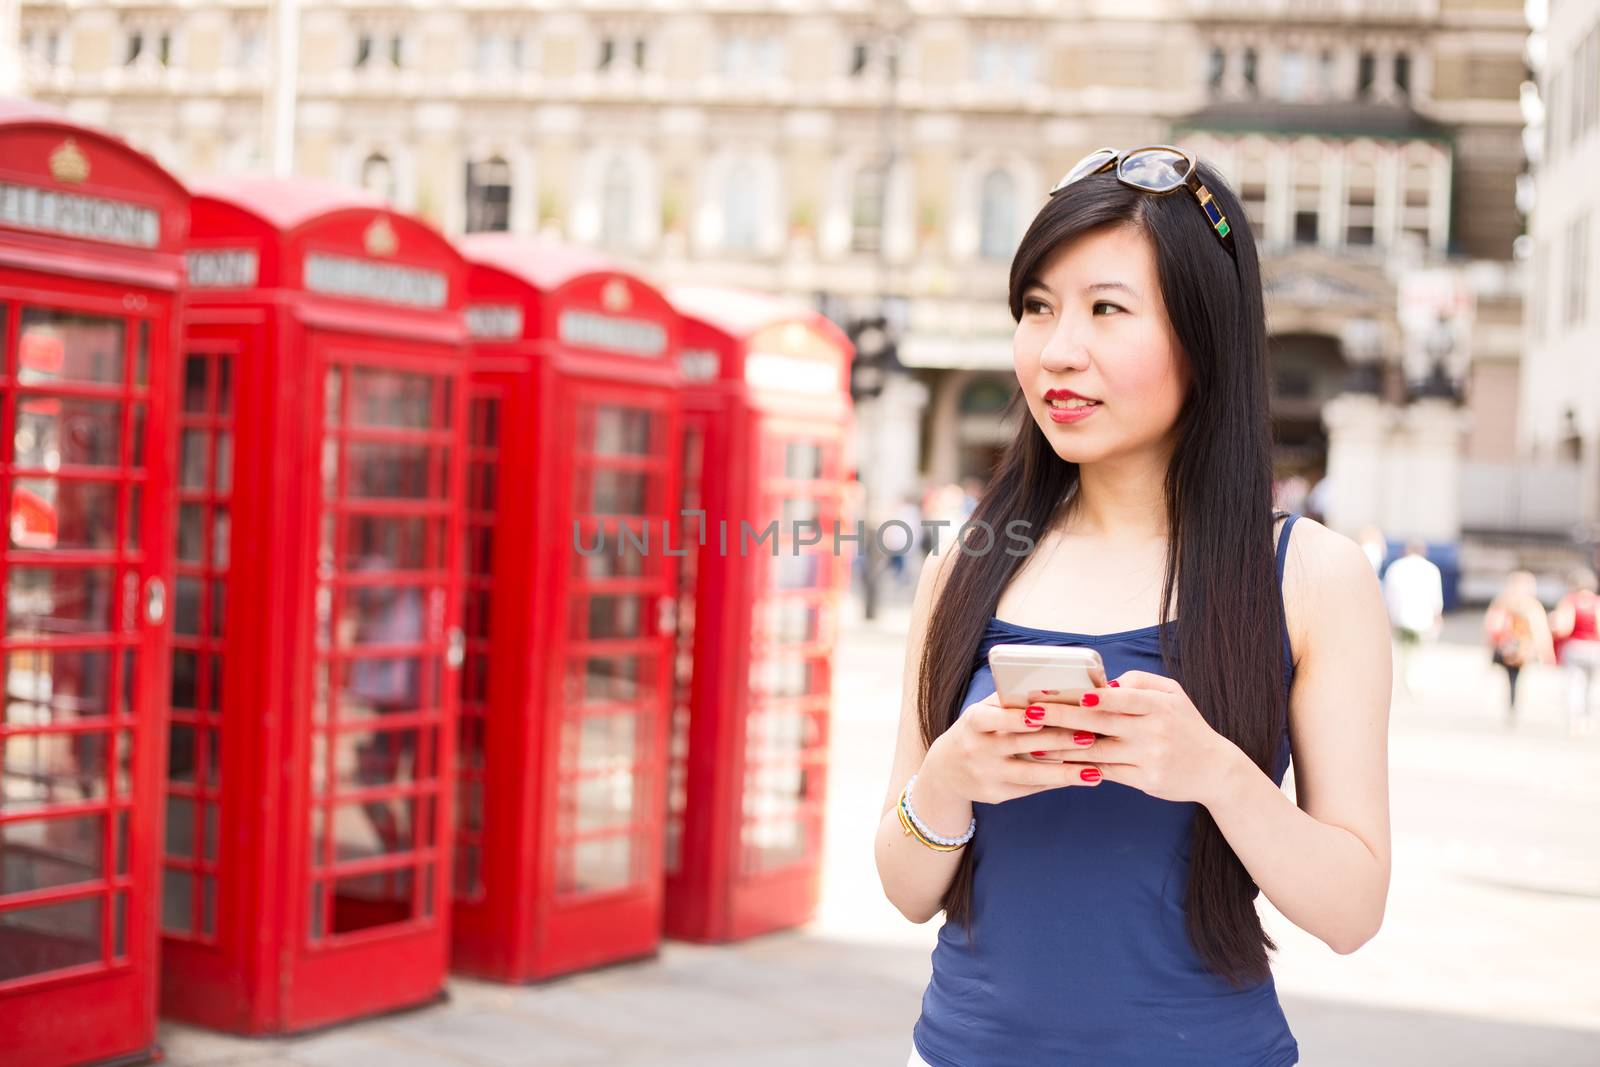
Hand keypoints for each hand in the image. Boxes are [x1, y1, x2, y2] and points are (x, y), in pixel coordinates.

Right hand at [922, 691, 1105, 806]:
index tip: (1043, 713)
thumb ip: (1010, 701)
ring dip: (1065, 772)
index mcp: (973, 722)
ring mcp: (987, 775)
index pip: (994, 718)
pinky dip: (1056, 782)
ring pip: (1030, 774)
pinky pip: (1031, 788)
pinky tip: (1080, 778)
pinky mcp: (996, 795)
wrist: (945, 771)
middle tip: (1090, 736)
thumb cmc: (976, 731)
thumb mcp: (982, 712)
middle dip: (1057, 741)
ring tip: (1094, 771)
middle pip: (1021, 745)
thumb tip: (1053, 685)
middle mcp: (978, 749)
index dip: (1016, 717)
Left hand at [1027, 671, 1244, 805]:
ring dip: (1061, 747)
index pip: (1122, 697)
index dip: (1094, 696)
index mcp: (1159, 705)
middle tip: (1031, 712)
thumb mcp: (1172, 694)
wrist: (1214, 770)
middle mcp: (1154, 731)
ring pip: (1097, 751)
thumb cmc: (1185, 726)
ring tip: (1032, 742)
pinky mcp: (1144, 780)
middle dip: (1062, 716)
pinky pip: (1105, 772)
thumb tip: (1101, 685)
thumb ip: (1138, 682)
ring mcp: (1149, 758)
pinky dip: (1080, 767)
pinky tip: (1057, 764)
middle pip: (1100, 723)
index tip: (1067, 693)